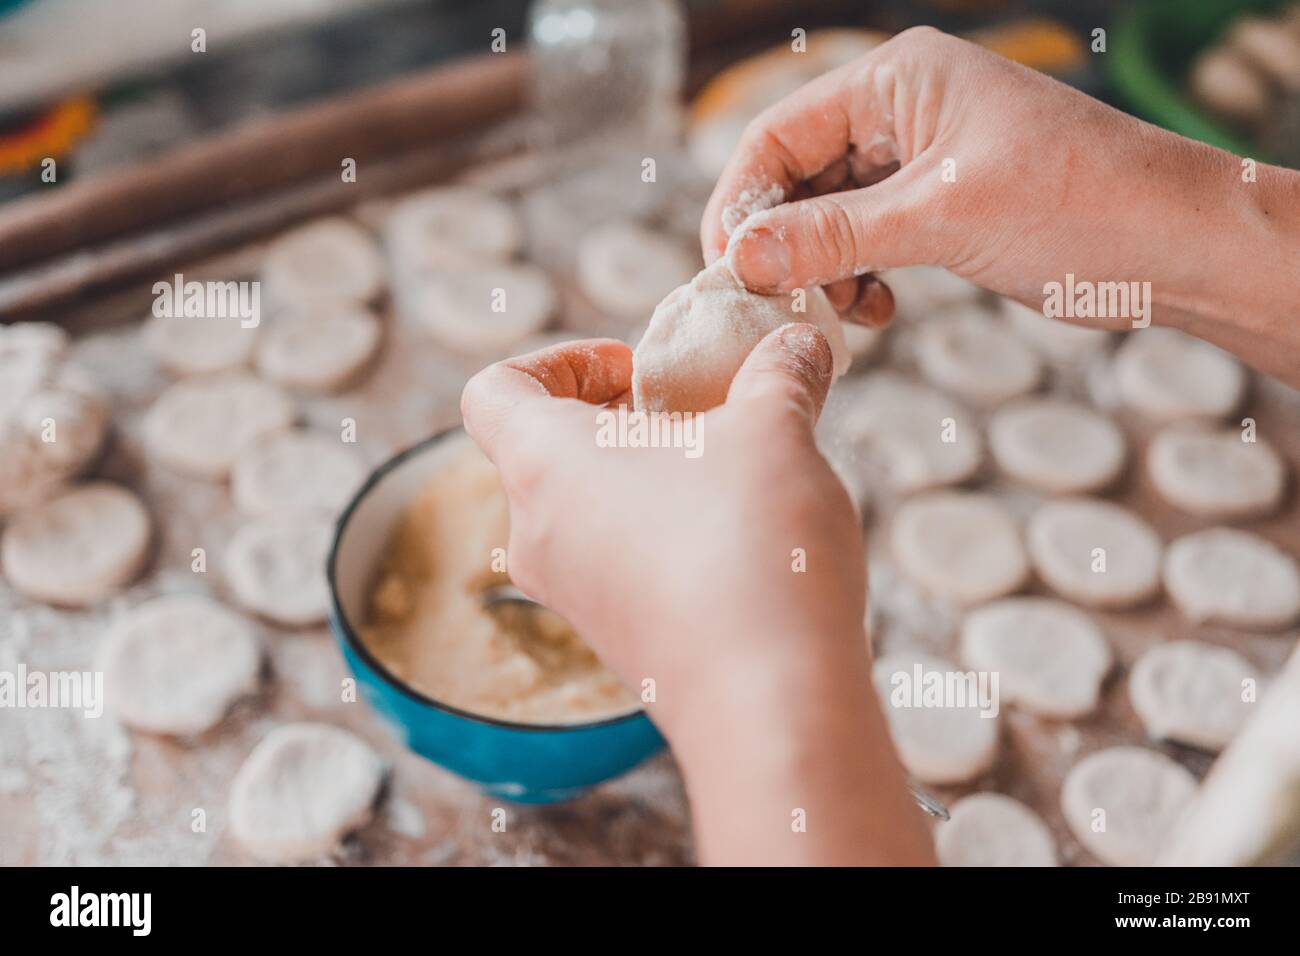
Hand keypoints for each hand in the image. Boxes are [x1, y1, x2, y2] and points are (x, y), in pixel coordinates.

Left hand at [461, 331, 933, 864]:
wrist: (767, 706)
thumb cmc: (750, 549)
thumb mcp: (776, 430)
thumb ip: (782, 374)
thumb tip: (799, 343)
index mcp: (543, 464)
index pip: (493, 390)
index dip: (555, 360)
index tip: (632, 370)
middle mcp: (536, 533)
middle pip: (546, 449)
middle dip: (622, 418)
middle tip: (698, 414)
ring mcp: (572, 594)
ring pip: (586, 509)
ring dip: (648, 476)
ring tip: (731, 470)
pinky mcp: (615, 638)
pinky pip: (617, 561)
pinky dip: (661, 532)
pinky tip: (740, 536)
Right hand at [702, 26, 1299, 385]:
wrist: (1175, 245)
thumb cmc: (1080, 204)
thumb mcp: (945, 217)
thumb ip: (835, 236)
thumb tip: (740, 258)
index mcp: (897, 81)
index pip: (778, 134)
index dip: (742, 203)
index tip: (727, 270)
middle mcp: (900, 111)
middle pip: (795, 177)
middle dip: (782, 244)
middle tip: (775, 304)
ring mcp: (917, 161)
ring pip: (826, 217)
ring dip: (820, 270)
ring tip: (844, 310)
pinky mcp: (935, 207)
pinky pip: (863, 240)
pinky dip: (855, 277)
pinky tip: (876, 308)